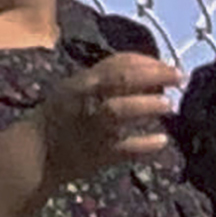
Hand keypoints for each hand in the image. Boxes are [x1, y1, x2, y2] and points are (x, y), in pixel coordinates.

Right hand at [30, 51, 174, 189]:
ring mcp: (92, 127)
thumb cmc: (65, 116)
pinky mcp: (99, 154)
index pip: (116, 63)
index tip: (170, 67)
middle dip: (153, 75)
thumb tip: (154, 74)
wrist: (36, 152)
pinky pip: (126, 149)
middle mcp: (85, 100)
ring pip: (118, 110)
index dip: (147, 62)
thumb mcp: (80, 90)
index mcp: (82, 82)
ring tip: (168, 105)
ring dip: (146, 105)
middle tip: (179, 77)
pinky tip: (162, 141)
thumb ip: (110, 81)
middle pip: (120, 80)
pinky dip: (145, 145)